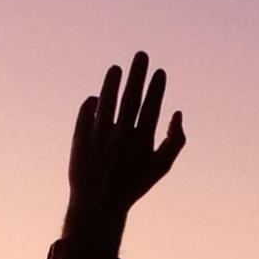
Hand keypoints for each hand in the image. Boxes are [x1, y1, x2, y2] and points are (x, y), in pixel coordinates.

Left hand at [65, 53, 186, 227]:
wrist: (98, 203)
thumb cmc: (133, 184)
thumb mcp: (161, 167)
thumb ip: (175, 141)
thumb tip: (178, 113)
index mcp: (141, 141)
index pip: (151, 106)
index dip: (156, 87)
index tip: (160, 71)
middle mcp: (120, 135)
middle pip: (131, 97)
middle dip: (138, 74)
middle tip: (142, 55)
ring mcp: (99, 135)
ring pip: (107, 100)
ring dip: (112, 81)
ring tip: (116, 68)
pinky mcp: (81, 137)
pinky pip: (87, 111)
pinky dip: (93, 102)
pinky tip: (99, 96)